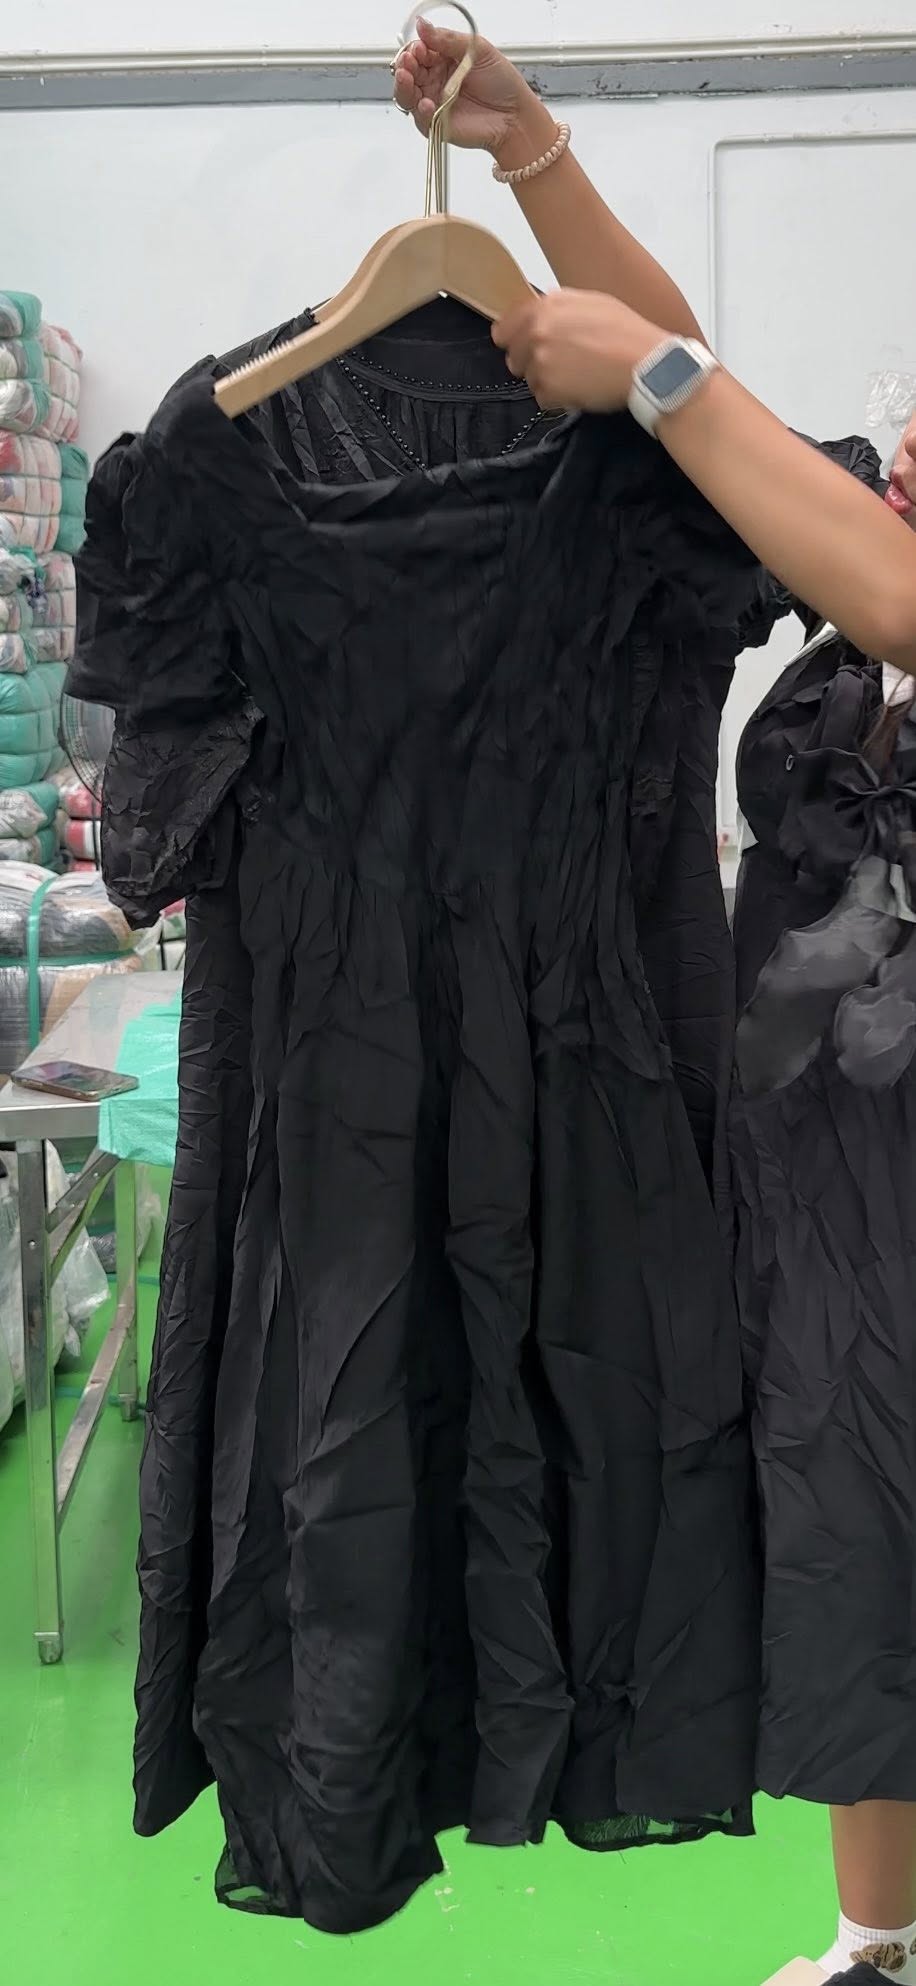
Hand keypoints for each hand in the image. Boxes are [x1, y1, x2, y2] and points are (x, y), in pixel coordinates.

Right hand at [393, 20, 538, 155]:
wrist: (514, 115)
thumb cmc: (501, 83)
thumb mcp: (477, 49)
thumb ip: (447, 39)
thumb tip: (423, 25)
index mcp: (443, 60)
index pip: (419, 51)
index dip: (415, 49)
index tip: (419, 47)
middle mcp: (435, 81)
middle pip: (408, 72)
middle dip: (405, 65)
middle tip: (410, 60)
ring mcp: (434, 103)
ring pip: (407, 95)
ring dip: (403, 86)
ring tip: (407, 77)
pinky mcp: (436, 125)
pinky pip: (421, 119)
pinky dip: (420, 111)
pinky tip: (427, 103)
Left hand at [493, 290, 661, 412]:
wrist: (646, 364)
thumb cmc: (626, 331)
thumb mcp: (592, 302)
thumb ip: (560, 305)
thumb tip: (543, 307)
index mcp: (544, 307)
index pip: (503, 330)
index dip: (515, 340)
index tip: (527, 348)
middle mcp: (536, 332)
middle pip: (514, 358)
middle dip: (533, 363)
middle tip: (563, 365)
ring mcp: (540, 362)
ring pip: (530, 380)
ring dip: (548, 382)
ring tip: (578, 376)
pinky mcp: (548, 390)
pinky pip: (543, 399)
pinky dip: (558, 399)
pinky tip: (581, 389)